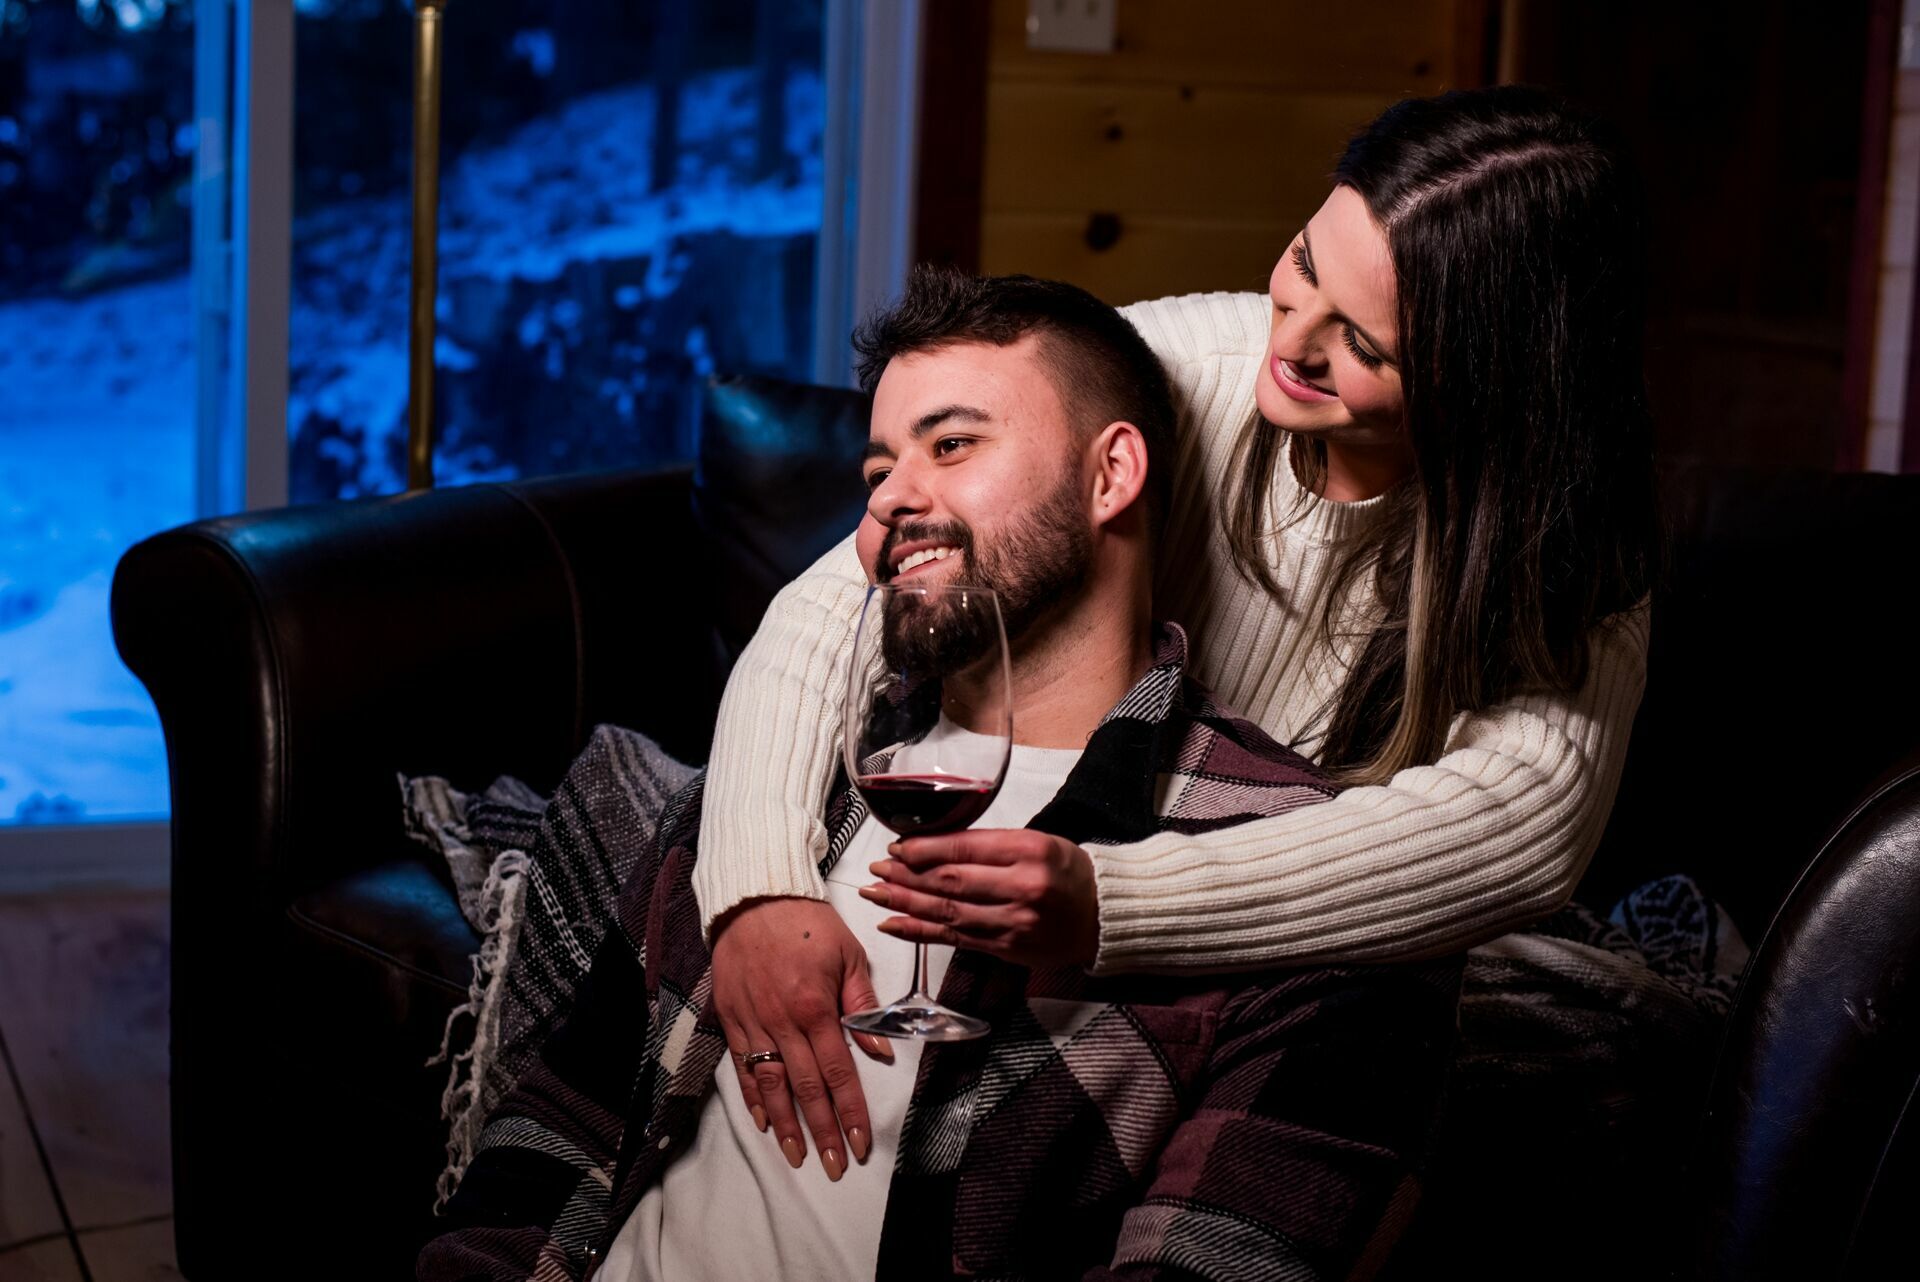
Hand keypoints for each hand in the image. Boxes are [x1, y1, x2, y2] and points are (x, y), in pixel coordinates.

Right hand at [708, 896, 893, 1181]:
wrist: (754, 896)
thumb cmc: (807, 922)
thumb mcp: (848, 954)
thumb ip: (864, 1004)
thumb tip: (880, 1049)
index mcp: (816, 1006)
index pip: (838, 1071)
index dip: (849, 1111)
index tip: (859, 1143)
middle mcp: (782, 1020)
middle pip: (806, 1088)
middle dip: (822, 1130)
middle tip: (834, 1165)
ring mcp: (753, 1021)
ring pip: (771, 1084)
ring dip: (787, 1125)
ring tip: (799, 1156)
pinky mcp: (731, 1017)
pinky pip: (743, 1065)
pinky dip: (753, 1097)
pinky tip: (764, 1122)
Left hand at [861, 828, 1098, 967]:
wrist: (1102, 917)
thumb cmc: (1068, 873)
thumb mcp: (1038, 842)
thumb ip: (991, 844)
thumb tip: (934, 846)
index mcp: (1030, 852)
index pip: (965, 848)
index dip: (925, 849)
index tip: (898, 847)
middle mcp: (1021, 889)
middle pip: (951, 882)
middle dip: (907, 875)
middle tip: (877, 868)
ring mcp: (1012, 924)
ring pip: (947, 912)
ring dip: (905, 903)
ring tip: (875, 892)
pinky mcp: (1006, 950)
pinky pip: (954, 939)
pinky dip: (920, 932)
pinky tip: (893, 924)